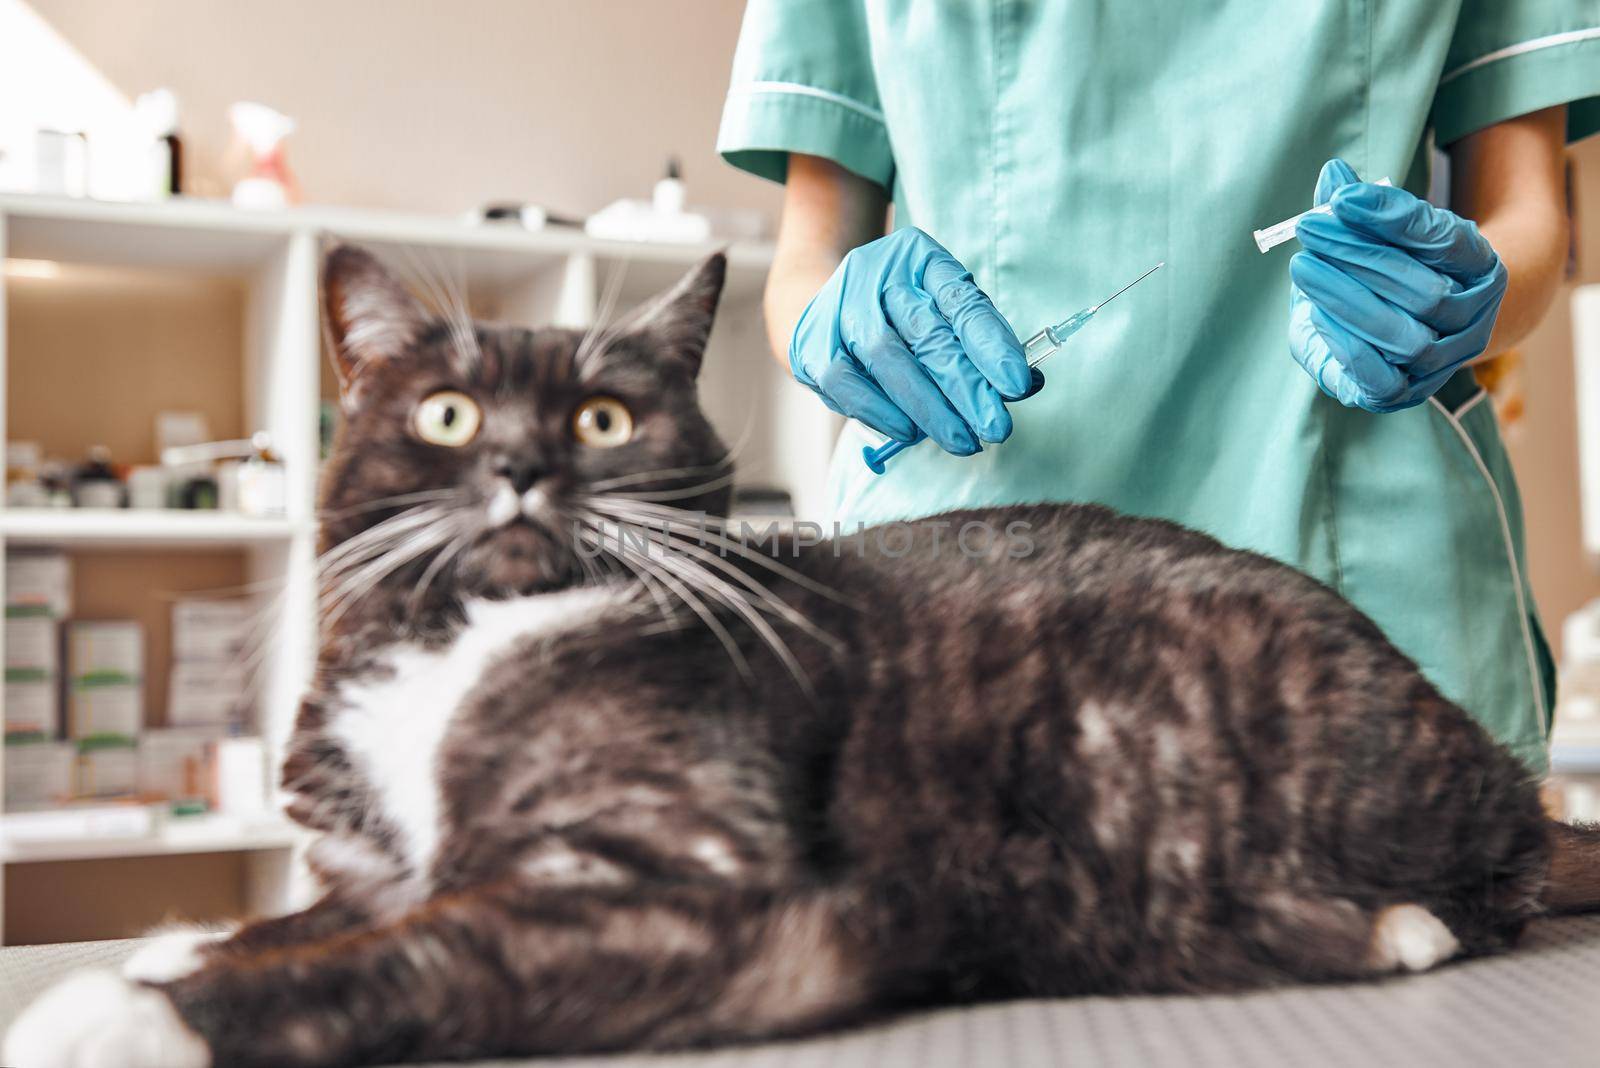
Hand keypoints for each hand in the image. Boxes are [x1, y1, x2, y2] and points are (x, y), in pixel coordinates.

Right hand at [789, 227, 1035, 453]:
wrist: (814, 305)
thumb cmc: (894, 315)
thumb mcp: (937, 311)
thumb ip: (976, 343)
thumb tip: (1024, 385)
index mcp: (918, 259)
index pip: (961, 302)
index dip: (991, 344)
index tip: (1017, 385)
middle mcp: (877, 274)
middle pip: (927, 333)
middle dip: (966, 387)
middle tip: (995, 427)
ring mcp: (840, 307)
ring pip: (888, 358)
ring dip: (928, 407)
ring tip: (961, 439)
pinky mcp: (811, 344)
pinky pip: (848, 383)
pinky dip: (881, 412)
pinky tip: (909, 433)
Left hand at [1288, 159, 1507, 412]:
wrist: (1418, 329)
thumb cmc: (1400, 268)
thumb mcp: (1389, 233)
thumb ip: (1363, 207)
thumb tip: (1332, 173)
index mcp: (1480, 267)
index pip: (1442, 240)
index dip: (1391, 218)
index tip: (1341, 198)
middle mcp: (1473, 318)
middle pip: (1423, 293)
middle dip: (1359, 257)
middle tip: (1308, 227)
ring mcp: (1444, 361)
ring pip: (1405, 338)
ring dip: (1348, 301)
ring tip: (1303, 267)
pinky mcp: (1404, 394)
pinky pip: (1380, 378)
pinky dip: (1347, 346)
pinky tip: (1314, 314)